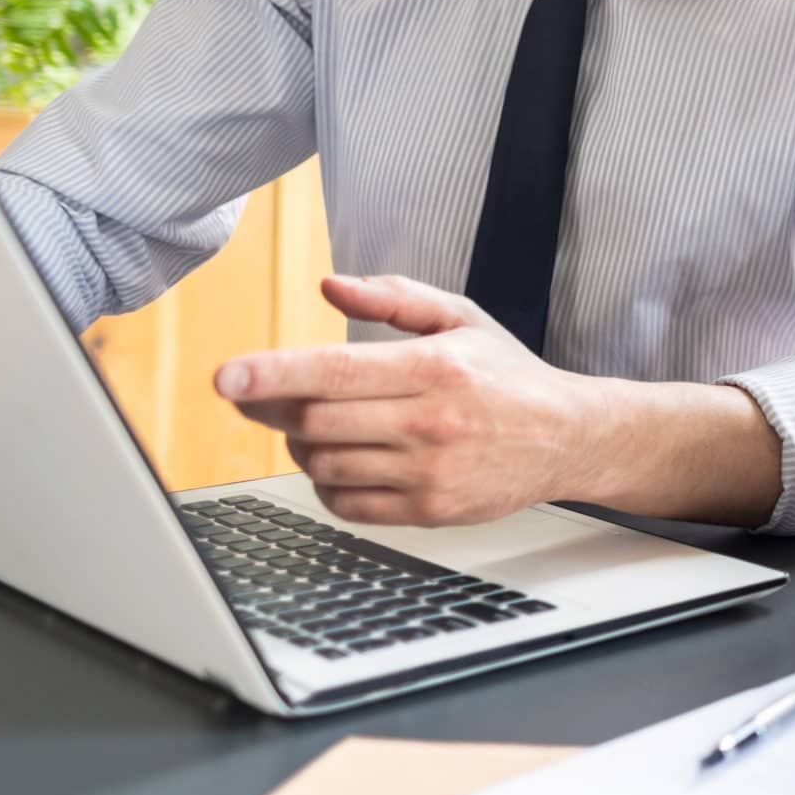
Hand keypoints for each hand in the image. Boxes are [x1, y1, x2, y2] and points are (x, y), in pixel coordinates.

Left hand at [214, 273, 610, 525]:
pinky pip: (346, 504)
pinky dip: (327, 483)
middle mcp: (432, 421)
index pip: (336, 371)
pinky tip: (345, 459)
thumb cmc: (508, 375)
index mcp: (437, 366)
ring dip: (302, 444)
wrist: (568, 437)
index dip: (273, 374)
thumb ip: (395, 298)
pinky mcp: (429, 510)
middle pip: (317, 422)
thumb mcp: (462, 318)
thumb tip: (330, 284)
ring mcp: (430, 472)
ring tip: (318, 425)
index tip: (226, 377)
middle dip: (274, 408)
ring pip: (324, 464)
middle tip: (261, 395)